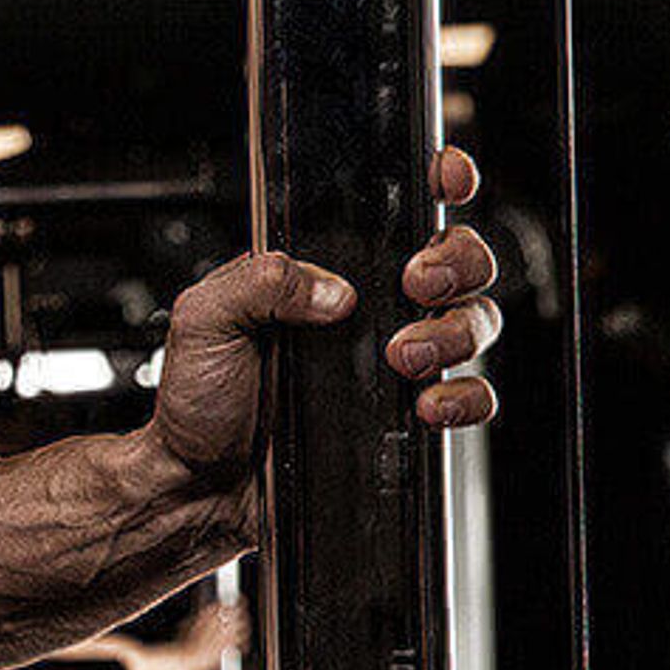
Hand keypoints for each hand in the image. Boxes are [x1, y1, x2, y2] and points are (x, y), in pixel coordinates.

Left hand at [148, 147, 503, 508]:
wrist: (199, 487)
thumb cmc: (196, 402)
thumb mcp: (203, 320)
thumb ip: (258, 281)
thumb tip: (329, 287)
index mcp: (325, 270)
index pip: (398, 211)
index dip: (437, 184)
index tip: (444, 182)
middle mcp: (369, 309)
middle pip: (459, 259)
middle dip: (458, 259)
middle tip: (416, 282)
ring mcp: (393, 360)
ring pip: (474, 320)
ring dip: (456, 330)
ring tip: (404, 356)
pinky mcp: (403, 414)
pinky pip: (471, 395)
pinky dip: (467, 397)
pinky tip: (426, 405)